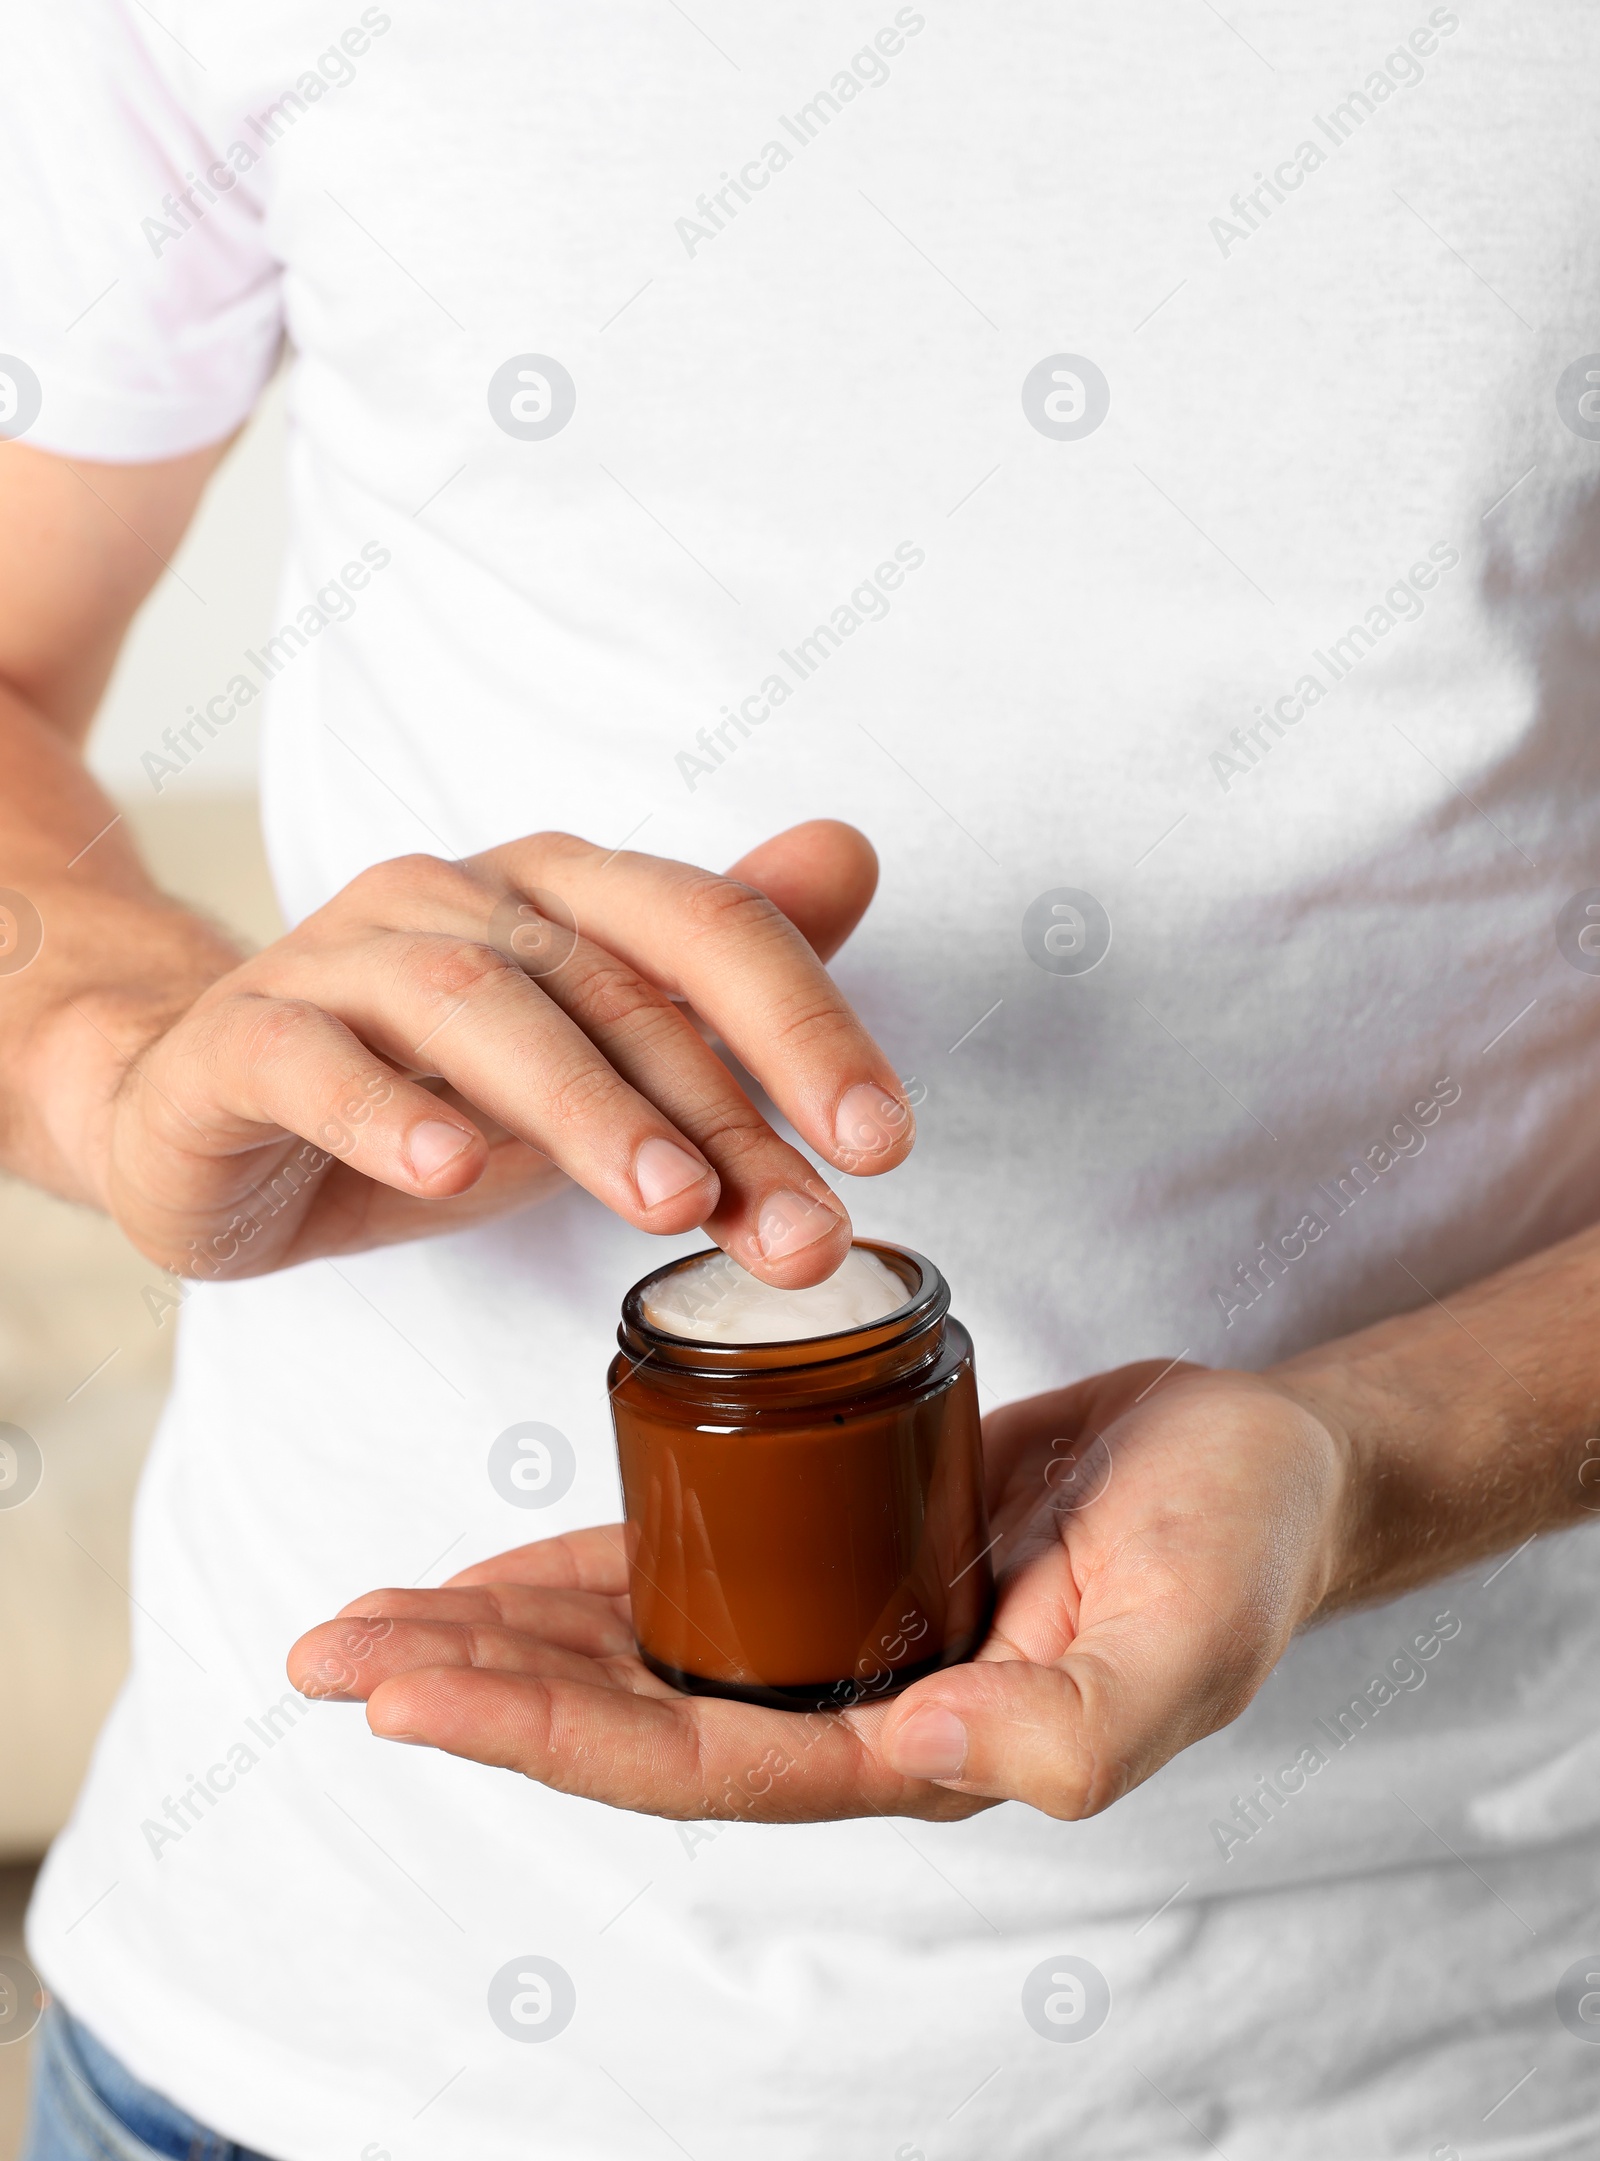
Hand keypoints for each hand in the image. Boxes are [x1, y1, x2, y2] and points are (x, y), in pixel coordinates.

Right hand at [45, 819, 912, 1283]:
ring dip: (586, 1106)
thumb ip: (716, 983)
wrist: (204, 1117)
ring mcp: (338, 961)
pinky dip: (383, 1110)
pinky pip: (311, 1060)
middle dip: (723, 1111)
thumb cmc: (426, 1089)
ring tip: (669, 1202)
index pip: (706, 931)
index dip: (807, 1028)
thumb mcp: (592, 1056)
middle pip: (613, 984)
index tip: (882, 1144)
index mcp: (556, 894)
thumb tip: (852, 856)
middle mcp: (456, 900)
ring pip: (478, 1007)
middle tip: (802, 1227)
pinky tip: (452, 1169)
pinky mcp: (239, 1042)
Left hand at [288, 1361, 1353, 1822]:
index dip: (550, 1737)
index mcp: (916, 1753)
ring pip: (634, 1654)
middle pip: (628, 1718)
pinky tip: (482, 1578)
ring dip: (495, 1644)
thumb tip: (919, 1757)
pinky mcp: (828, 1550)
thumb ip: (1075, 1721)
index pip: (698, 1763)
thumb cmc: (1239, 1545)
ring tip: (360, 1623)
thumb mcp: (1185, 1630)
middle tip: (329, 1655)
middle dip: (476, 1693)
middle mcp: (849, 1708)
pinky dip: (574, 1578)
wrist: (1260, 1463)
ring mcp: (833, 1633)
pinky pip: (679, 1573)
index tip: (412, 1696)